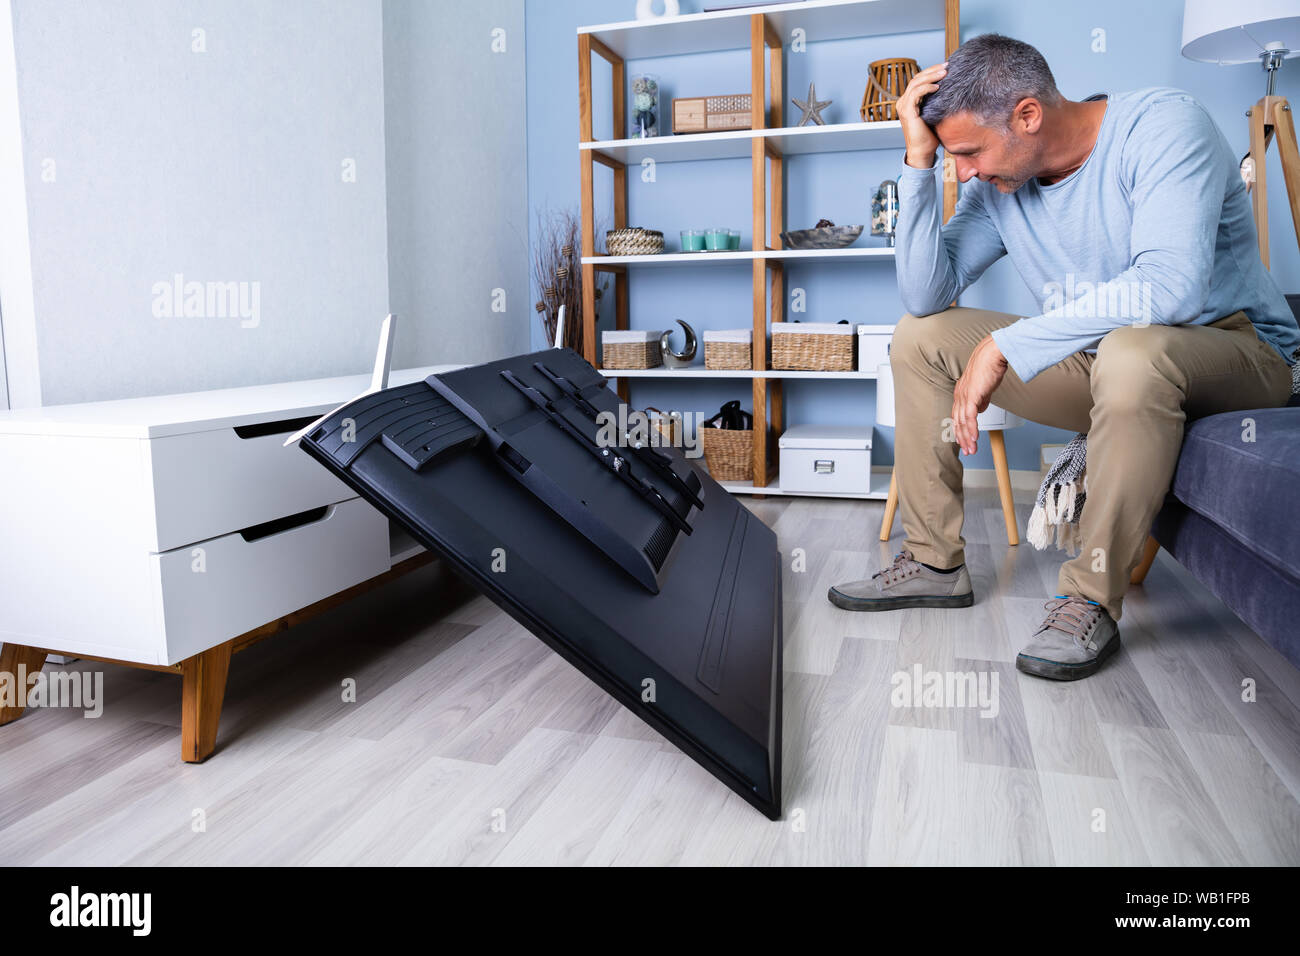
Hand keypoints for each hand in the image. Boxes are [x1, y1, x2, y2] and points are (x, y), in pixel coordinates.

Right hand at [897, 61, 946, 168]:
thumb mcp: (934, 114)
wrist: (923, 152)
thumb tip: (950, 89)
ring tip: (945, 72)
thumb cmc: (929, 136)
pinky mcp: (907, 111)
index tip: (946, 68)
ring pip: (916, 83)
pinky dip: (927, 87)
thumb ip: (936, 101)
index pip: (918, 80)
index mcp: (908, 102)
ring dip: (931, 76)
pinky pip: (916, 93)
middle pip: (916, 78)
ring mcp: (904, 106)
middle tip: (947, 65)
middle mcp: (903, 102)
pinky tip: (938, 87)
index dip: (931, 72)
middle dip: (932, 70)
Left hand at [951, 336, 1007, 455]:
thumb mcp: (984, 387)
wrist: (994, 353)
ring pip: (963, 422)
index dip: (960, 430)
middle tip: (968, 450)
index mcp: (961, 393)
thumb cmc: (990, 365)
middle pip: (958, 421)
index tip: (963, 440)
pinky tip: (974, 438)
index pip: (957, 415)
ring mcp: (964, 395)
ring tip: (972, 449)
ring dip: (968, 437)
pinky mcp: (972, 395)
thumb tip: (980, 409)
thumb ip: (981, 399)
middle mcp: (960, 395)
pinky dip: (972, 429)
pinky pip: (970, 416)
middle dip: (962, 438)